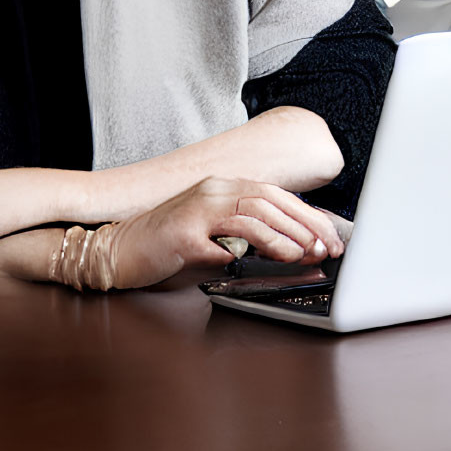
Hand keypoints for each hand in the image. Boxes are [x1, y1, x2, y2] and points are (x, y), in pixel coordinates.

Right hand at [96, 175, 344, 290]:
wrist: (118, 253)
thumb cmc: (169, 250)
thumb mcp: (215, 239)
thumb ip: (250, 240)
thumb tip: (299, 253)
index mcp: (223, 188)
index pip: (276, 196)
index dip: (308, 215)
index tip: (332, 237)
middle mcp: (212, 191)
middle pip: (270, 200)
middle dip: (305, 225)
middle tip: (328, 248)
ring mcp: (196, 209)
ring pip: (252, 214)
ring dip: (284, 237)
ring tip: (305, 255)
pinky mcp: (183, 232)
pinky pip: (224, 240)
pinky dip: (251, 250)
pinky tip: (268, 263)